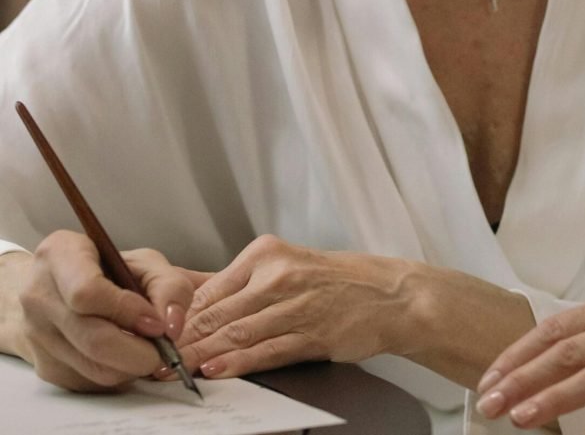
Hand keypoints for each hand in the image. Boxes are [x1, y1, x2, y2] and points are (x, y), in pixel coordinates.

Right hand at [15, 230, 197, 391]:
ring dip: (131, 366)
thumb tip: (172, 325)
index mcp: (59, 255)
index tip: (157, 323)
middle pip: (92, 338)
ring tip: (150, 350)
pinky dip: (117, 374)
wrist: (63, 287)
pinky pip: (89, 382)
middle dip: (138, 351)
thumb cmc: (108, 268)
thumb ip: (168, 284)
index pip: (87, 292)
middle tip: (164, 350)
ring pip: (92, 367)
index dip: (126, 311)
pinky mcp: (45, 366)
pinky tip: (127, 356)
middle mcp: (39, 295)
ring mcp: (36, 335)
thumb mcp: (144, 261)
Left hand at [177, 235, 410, 378]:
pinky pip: (268, 350)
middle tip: (154, 361)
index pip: (211, 289)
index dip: (179, 317)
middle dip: (182, 341)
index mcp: (267, 253)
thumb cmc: (336, 281)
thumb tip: (192, 306)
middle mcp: (280, 274)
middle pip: (219, 312)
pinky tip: (217, 372)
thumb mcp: (287, 267)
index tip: (156, 336)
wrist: (389, 293)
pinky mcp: (314, 332)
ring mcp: (297, 303)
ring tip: (175, 372)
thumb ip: (243, 286)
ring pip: (238, 333)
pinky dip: (238, 363)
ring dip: (202, 356)